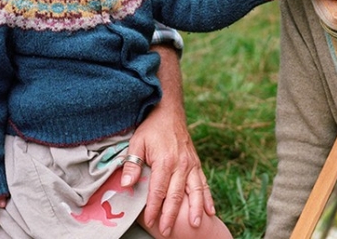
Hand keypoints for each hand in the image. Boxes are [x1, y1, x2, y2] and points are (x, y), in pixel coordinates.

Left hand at [120, 48, 212, 235]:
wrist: (169, 110)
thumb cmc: (152, 127)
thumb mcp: (137, 142)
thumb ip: (132, 164)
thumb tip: (126, 183)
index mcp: (165, 160)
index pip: (158, 190)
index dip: (154, 207)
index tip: (151, 221)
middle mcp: (181, 164)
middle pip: (176, 195)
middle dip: (172, 215)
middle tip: (168, 231)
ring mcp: (191, 164)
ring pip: (195, 191)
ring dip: (196, 209)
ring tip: (196, 225)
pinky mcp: (196, 163)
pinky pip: (203, 183)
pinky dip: (207, 197)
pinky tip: (210, 211)